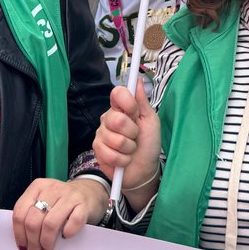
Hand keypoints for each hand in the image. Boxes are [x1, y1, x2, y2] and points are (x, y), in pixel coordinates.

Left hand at [11, 177, 107, 249]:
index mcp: (37, 187)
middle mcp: (52, 189)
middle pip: (33, 220)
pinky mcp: (84, 204)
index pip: (20, 212)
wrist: (90, 191)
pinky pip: (73, 222)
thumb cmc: (62, 201)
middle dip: (33, 242)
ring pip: (50, 224)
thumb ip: (31, 214)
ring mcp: (69, 196)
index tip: (23, 247)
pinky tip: (65, 236)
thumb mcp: (43, 200)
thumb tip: (23, 242)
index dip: (19, 234)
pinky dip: (68, 233)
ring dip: (47, 241)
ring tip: (48, 248)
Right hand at [94, 83, 160, 210]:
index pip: (117, 93)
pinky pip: (110, 153)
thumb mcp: (151, 121)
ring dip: (129, 148)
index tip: (135, 112)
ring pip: (115, 139)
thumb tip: (138, 79)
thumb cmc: (149, 144)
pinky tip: (124, 159)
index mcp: (122, 108)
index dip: (127, 102)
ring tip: (131, 150)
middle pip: (116, 118)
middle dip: (132, 132)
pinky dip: (122, 159)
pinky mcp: (97, 150)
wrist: (144, 170)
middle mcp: (109, 118)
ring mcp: (101, 134)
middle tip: (135, 137)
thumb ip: (143, 101)